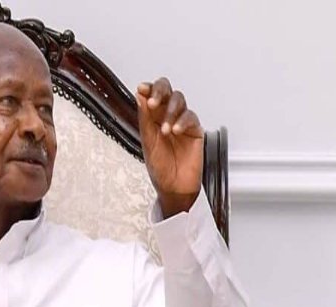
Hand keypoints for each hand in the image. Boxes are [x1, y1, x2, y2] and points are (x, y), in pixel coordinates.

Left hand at [135, 77, 204, 218]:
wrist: (174, 188)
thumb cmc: (160, 169)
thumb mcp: (147, 142)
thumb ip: (145, 118)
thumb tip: (140, 96)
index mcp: (153, 117)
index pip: (152, 94)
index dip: (148, 88)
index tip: (143, 89)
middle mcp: (167, 117)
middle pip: (168, 91)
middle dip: (160, 92)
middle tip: (154, 103)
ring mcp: (182, 123)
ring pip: (180, 101)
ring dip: (171, 111)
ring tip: (165, 128)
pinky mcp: (195, 131)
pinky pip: (191, 118)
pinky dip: (183, 122)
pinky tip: (176, 131)